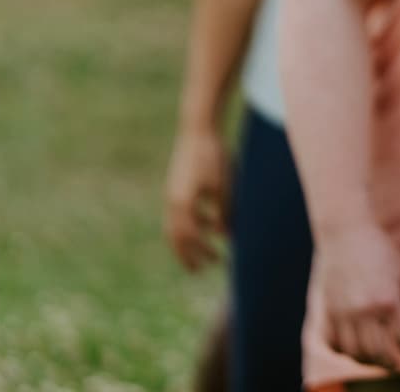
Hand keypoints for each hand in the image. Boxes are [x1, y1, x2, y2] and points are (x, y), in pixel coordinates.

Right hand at [164, 126, 229, 271]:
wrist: (198, 128)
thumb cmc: (214, 156)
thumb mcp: (224, 186)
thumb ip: (225, 212)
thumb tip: (227, 236)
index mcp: (183, 204)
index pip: (190, 238)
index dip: (201, 252)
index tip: (214, 262)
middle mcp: (173, 201)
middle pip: (177, 237)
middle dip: (188, 255)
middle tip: (199, 271)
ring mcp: (172, 193)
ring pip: (177, 226)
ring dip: (192, 240)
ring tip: (208, 250)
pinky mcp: (177, 185)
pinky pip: (182, 212)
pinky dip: (194, 222)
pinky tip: (212, 224)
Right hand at [316, 221, 399, 370]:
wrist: (348, 232)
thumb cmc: (381, 249)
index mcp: (389, 300)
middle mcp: (366, 310)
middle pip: (379, 353)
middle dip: (390, 364)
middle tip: (396, 365)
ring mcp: (344, 312)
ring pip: (354, 352)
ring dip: (366, 360)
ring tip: (375, 357)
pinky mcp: (328, 310)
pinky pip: (333, 342)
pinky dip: (342, 349)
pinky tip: (352, 346)